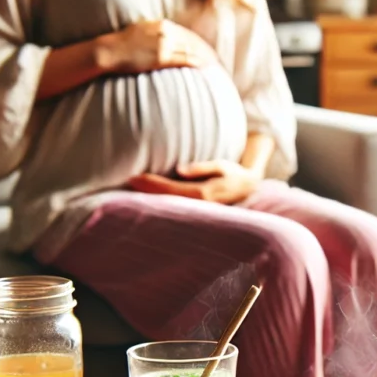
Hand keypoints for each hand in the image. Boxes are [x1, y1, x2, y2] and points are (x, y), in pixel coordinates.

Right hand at [93, 20, 216, 74]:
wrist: (108, 51)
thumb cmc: (120, 47)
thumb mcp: (138, 34)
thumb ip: (153, 37)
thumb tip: (160, 47)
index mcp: (160, 25)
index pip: (186, 34)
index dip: (199, 43)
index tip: (207, 51)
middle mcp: (165, 32)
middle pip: (193, 41)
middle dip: (206, 51)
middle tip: (217, 61)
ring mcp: (164, 44)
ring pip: (192, 50)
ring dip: (206, 58)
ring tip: (216, 67)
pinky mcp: (161, 56)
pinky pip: (185, 59)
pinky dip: (198, 62)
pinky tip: (206, 68)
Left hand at [127, 160, 261, 204]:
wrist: (249, 188)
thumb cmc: (235, 174)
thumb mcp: (222, 166)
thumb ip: (202, 168)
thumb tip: (180, 170)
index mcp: (203, 194)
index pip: (170, 189)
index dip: (151, 184)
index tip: (134, 177)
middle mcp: (199, 205)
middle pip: (165, 199)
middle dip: (146, 191)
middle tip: (126, 181)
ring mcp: (198, 211)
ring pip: (169, 205)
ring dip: (150, 197)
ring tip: (132, 188)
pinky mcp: (196, 210)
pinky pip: (174, 205)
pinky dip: (159, 201)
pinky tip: (148, 197)